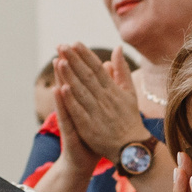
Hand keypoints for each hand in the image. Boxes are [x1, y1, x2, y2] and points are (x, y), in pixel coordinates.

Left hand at [52, 42, 147, 163]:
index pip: (98, 69)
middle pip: (88, 76)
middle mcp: (105, 100)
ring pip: (81, 91)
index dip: (86, 55)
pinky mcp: (89, 127)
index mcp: (113, 91)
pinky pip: (79, 111)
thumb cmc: (130, 119)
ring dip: (70, 76)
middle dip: (74, 60)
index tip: (75, 43)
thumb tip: (117, 48)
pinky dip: (71, 100)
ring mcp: (97, 113)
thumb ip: (122, 70)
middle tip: (61, 46)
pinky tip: (62, 88)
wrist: (132, 148)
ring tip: (59, 61)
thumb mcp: (130, 92)